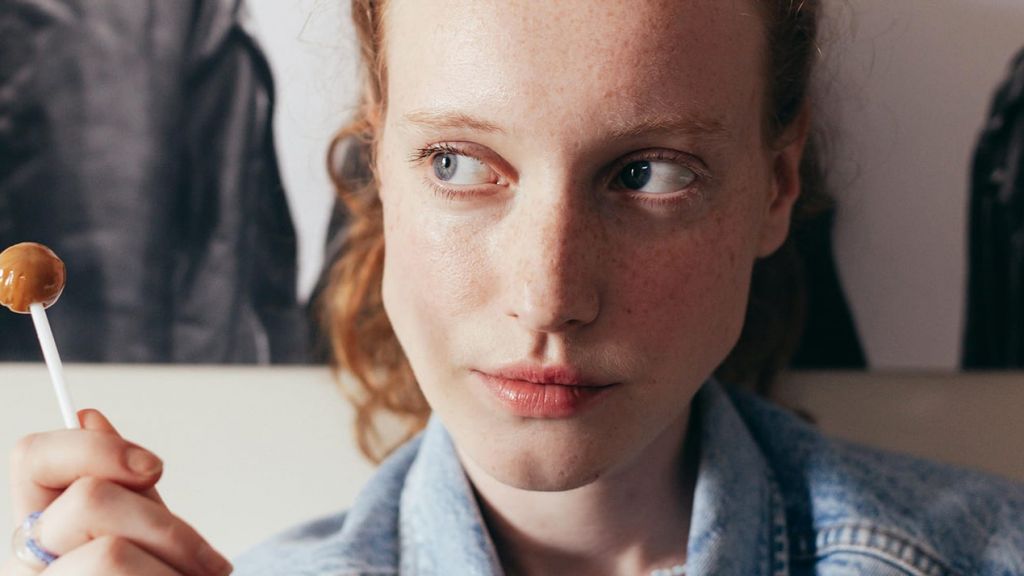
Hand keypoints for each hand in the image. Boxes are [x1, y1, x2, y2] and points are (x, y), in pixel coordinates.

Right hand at [1, 410, 231, 575]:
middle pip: (90, 500)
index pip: (31, 458)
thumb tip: (87, 414)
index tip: (154, 467)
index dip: (92, 448)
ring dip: (176, 570)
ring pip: (109, 554)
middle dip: (168, 527)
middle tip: (210, 565)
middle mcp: (24, 565)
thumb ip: (128, 489)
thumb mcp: (153, 538)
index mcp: (43, 529)